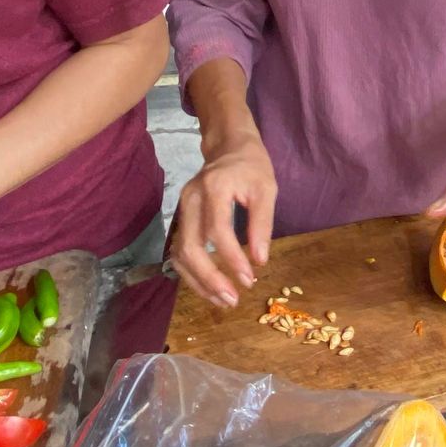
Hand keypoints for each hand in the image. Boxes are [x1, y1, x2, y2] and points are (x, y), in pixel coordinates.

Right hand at [169, 131, 277, 309]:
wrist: (228, 146)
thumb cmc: (251, 166)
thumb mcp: (266, 190)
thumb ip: (262, 224)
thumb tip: (260, 260)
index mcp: (213, 188)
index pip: (217, 230)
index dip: (231, 259)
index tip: (249, 279)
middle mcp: (191, 199)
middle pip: (189, 246)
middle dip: (209, 278)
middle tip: (232, 299)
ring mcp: (181, 208)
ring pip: (179, 253)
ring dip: (199, 281)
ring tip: (222, 300)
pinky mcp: (180, 218)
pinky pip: (179, 251)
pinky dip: (192, 273)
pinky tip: (210, 287)